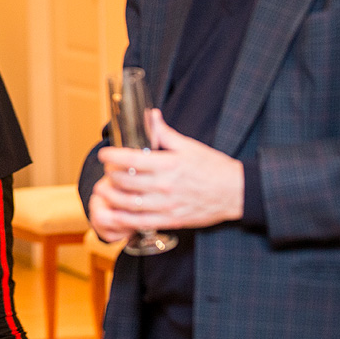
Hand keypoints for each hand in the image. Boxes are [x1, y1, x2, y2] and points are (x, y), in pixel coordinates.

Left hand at [89, 109, 243, 237]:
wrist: (236, 192)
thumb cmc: (213, 167)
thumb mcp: (189, 146)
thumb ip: (165, 133)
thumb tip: (151, 115)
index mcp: (169, 164)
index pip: (132, 159)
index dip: (113, 156)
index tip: (104, 154)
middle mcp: (165, 186)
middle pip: (126, 182)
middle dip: (110, 176)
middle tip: (106, 172)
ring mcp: (167, 205)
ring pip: (129, 204)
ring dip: (111, 197)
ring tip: (104, 191)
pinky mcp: (171, 220)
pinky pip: (141, 222)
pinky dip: (123, 219)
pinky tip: (114, 214)